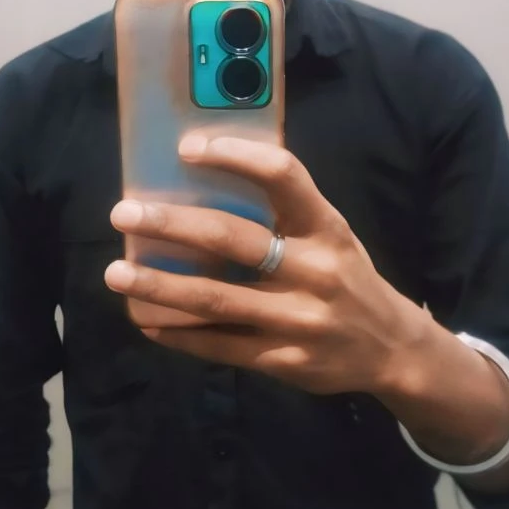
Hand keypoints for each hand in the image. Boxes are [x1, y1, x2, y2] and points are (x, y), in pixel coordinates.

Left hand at [106, 134, 428, 394]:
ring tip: (116, 274)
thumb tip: (204, 184)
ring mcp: (299, 320)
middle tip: (124, 213)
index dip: (234, 156)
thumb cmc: (346, 277)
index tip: (186, 148)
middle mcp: (315, 270)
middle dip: (172, 225)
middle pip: (233, 240)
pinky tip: (146, 321)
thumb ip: (285, 214)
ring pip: (216, 299)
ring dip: (159, 286)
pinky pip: (220, 346)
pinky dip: (178, 334)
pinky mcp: (284, 360)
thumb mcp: (331, 236)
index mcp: (327, 227)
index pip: (283, 176)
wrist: (392, 349)